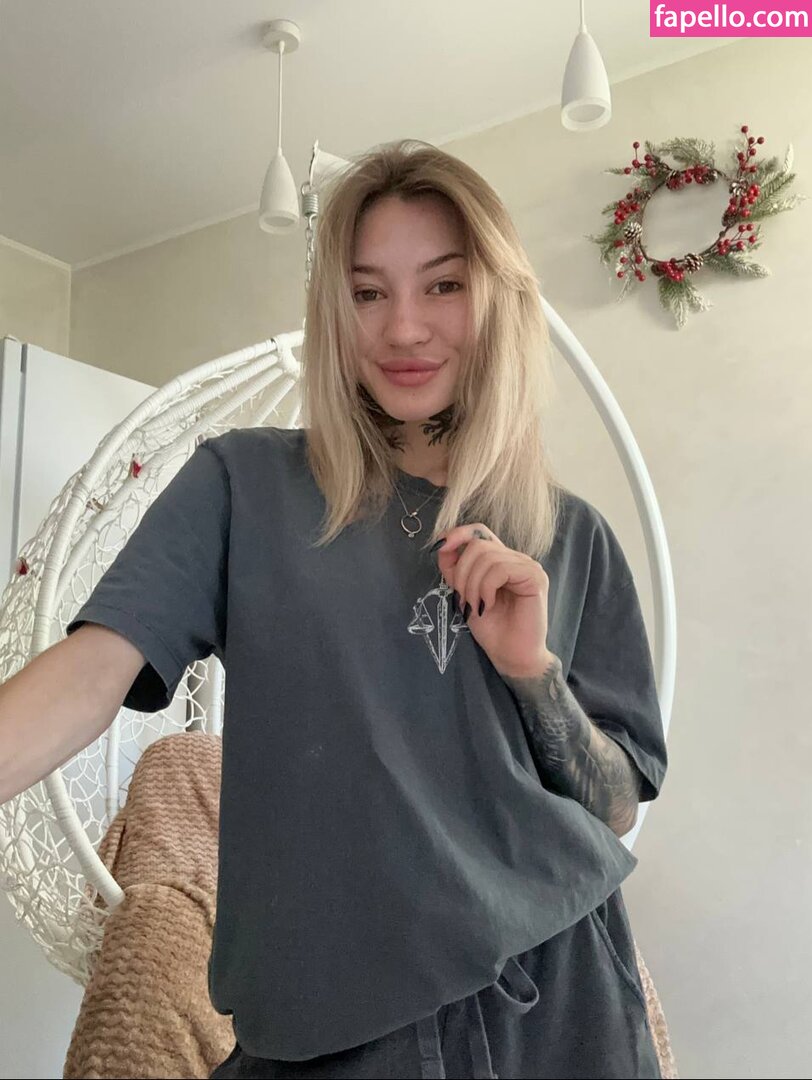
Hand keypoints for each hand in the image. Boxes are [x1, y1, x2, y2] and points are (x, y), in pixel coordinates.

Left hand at [433, 524, 554, 679]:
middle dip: (461, 572)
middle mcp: (516, 559)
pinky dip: (486, 588)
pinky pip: (501, 569)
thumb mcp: (464, 593)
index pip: (479, 531)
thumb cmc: (492, 629)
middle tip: (462, 599)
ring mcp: (528, 566)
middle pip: (478, 544)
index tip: (441, 548)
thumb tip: (443, 544)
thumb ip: (455, 569)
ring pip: (487, 557)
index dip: (458, 534)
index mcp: (501, 560)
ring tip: (475, 605)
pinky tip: (488, 605)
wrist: (511, 656)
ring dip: (472, 584)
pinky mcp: (535, 578)